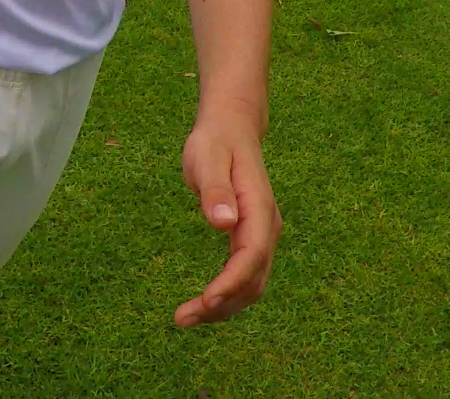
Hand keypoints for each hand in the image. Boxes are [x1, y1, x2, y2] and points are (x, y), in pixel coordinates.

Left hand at [174, 117, 278, 327]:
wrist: (231, 130)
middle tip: (183, 318)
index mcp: (259, 209)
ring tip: (185, 318)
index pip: (251, 255)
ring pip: (250, 284)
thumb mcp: (208, 158)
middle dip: (222, 304)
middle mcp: (266, 228)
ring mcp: (261, 236)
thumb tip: (224, 223)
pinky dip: (226, 295)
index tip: (206, 301)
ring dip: (223, 306)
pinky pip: (243, 276)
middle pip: (252, 279)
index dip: (230, 283)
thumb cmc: (216, 142)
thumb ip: (215, 190)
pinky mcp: (250, 240)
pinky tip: (203, 304)